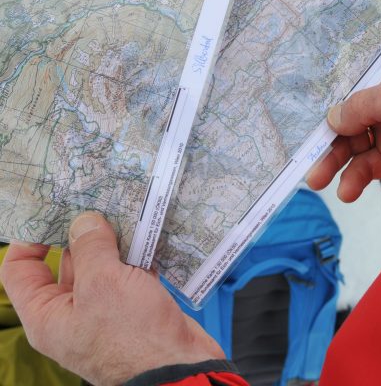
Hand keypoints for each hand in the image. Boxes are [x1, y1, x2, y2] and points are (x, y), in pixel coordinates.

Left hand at [0, 213, 223, 385]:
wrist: (176, 366)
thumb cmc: (130, 333)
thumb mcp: (103, 283)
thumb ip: (90, 247)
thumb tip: (84, 220)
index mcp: (47, 315)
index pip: (20, 271)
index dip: (30, 239)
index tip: (53, 210)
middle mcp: (71, 311)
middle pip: (66, 262)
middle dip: (81, 231)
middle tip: (97, 198)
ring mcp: (105, 308)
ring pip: (102, 264)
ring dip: (114, 239)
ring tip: (125, 207)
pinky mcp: (134, 305)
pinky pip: (129, 272)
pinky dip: (137, 252)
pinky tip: (149, 231)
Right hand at [306, 54, 380, 200]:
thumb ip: (363, 105)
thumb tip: (331, 118)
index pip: (346, 84)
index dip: (321, 100)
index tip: (294, 116)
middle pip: (343, 119)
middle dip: (323, 140)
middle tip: (305, 161)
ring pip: (350, 146)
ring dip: (334, 163)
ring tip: (318, 181)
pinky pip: (366, 167)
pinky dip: (354, 179)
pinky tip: (347, 191)